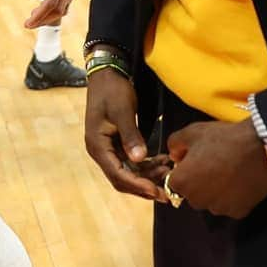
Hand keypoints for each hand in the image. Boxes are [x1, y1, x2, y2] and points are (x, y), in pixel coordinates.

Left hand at [22, 0, 84, 28]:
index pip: (50, 2)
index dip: (39, 16)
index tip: (28, 23)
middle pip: (59, 9)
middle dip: (44, 20)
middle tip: (29, 23)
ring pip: (65, 5)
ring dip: (51, 14)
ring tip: (36, 16)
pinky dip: (58, 6)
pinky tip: (47, 4)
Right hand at [85, 68, 170, 200]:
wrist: (107, 73)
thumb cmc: (113, 90)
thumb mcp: (122, 111)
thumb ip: (130, 135)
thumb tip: (140, 159)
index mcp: (98, 145)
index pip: (117, 174)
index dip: (137, 185)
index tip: (157, 191)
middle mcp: (101, 151)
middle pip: (122, 178)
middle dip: (144, 186)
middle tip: (167, 192)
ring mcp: (108, 148)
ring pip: (128, 172)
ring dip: (148, 176)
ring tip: (169, 172)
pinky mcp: (116, 143)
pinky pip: (131, 161)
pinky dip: (146, 165)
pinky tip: (162, 162)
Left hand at [165, 119, 266, 218]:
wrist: (259, 147)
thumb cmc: (224, 139)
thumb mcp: (191, 132)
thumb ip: (175, 144)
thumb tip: (175, 156)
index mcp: (182, 182)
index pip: (174, 182)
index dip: (184, 170)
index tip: (194, 161)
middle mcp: (198, 200)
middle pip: (192, 193)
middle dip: (198, 181)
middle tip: (211, 163)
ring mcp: (219, 208)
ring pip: (211, 201)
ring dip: (214, 190)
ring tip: (226, 170)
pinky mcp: (238, 212)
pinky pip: (229, 205)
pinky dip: (232, 196)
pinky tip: (237, 180)